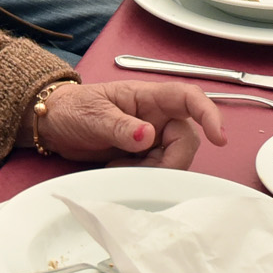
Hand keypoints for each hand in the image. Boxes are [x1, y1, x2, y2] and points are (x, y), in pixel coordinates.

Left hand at [20, 80, 226, 167]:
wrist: (54, 125)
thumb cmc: (73, 109)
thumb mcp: (93, 115)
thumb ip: (120, 126)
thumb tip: (148, 136)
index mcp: (147, 96)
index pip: (188, 98)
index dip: (208, 113)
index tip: (218, 136)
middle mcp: (156, 115)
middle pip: (186, 138)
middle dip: (171, 160)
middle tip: (143, 169)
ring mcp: (151, 136)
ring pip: (173, 158)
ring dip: (152, 169)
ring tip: (119, 165)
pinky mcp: (143, 155)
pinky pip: (156, 169)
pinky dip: (142, 175)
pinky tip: (118, 169)